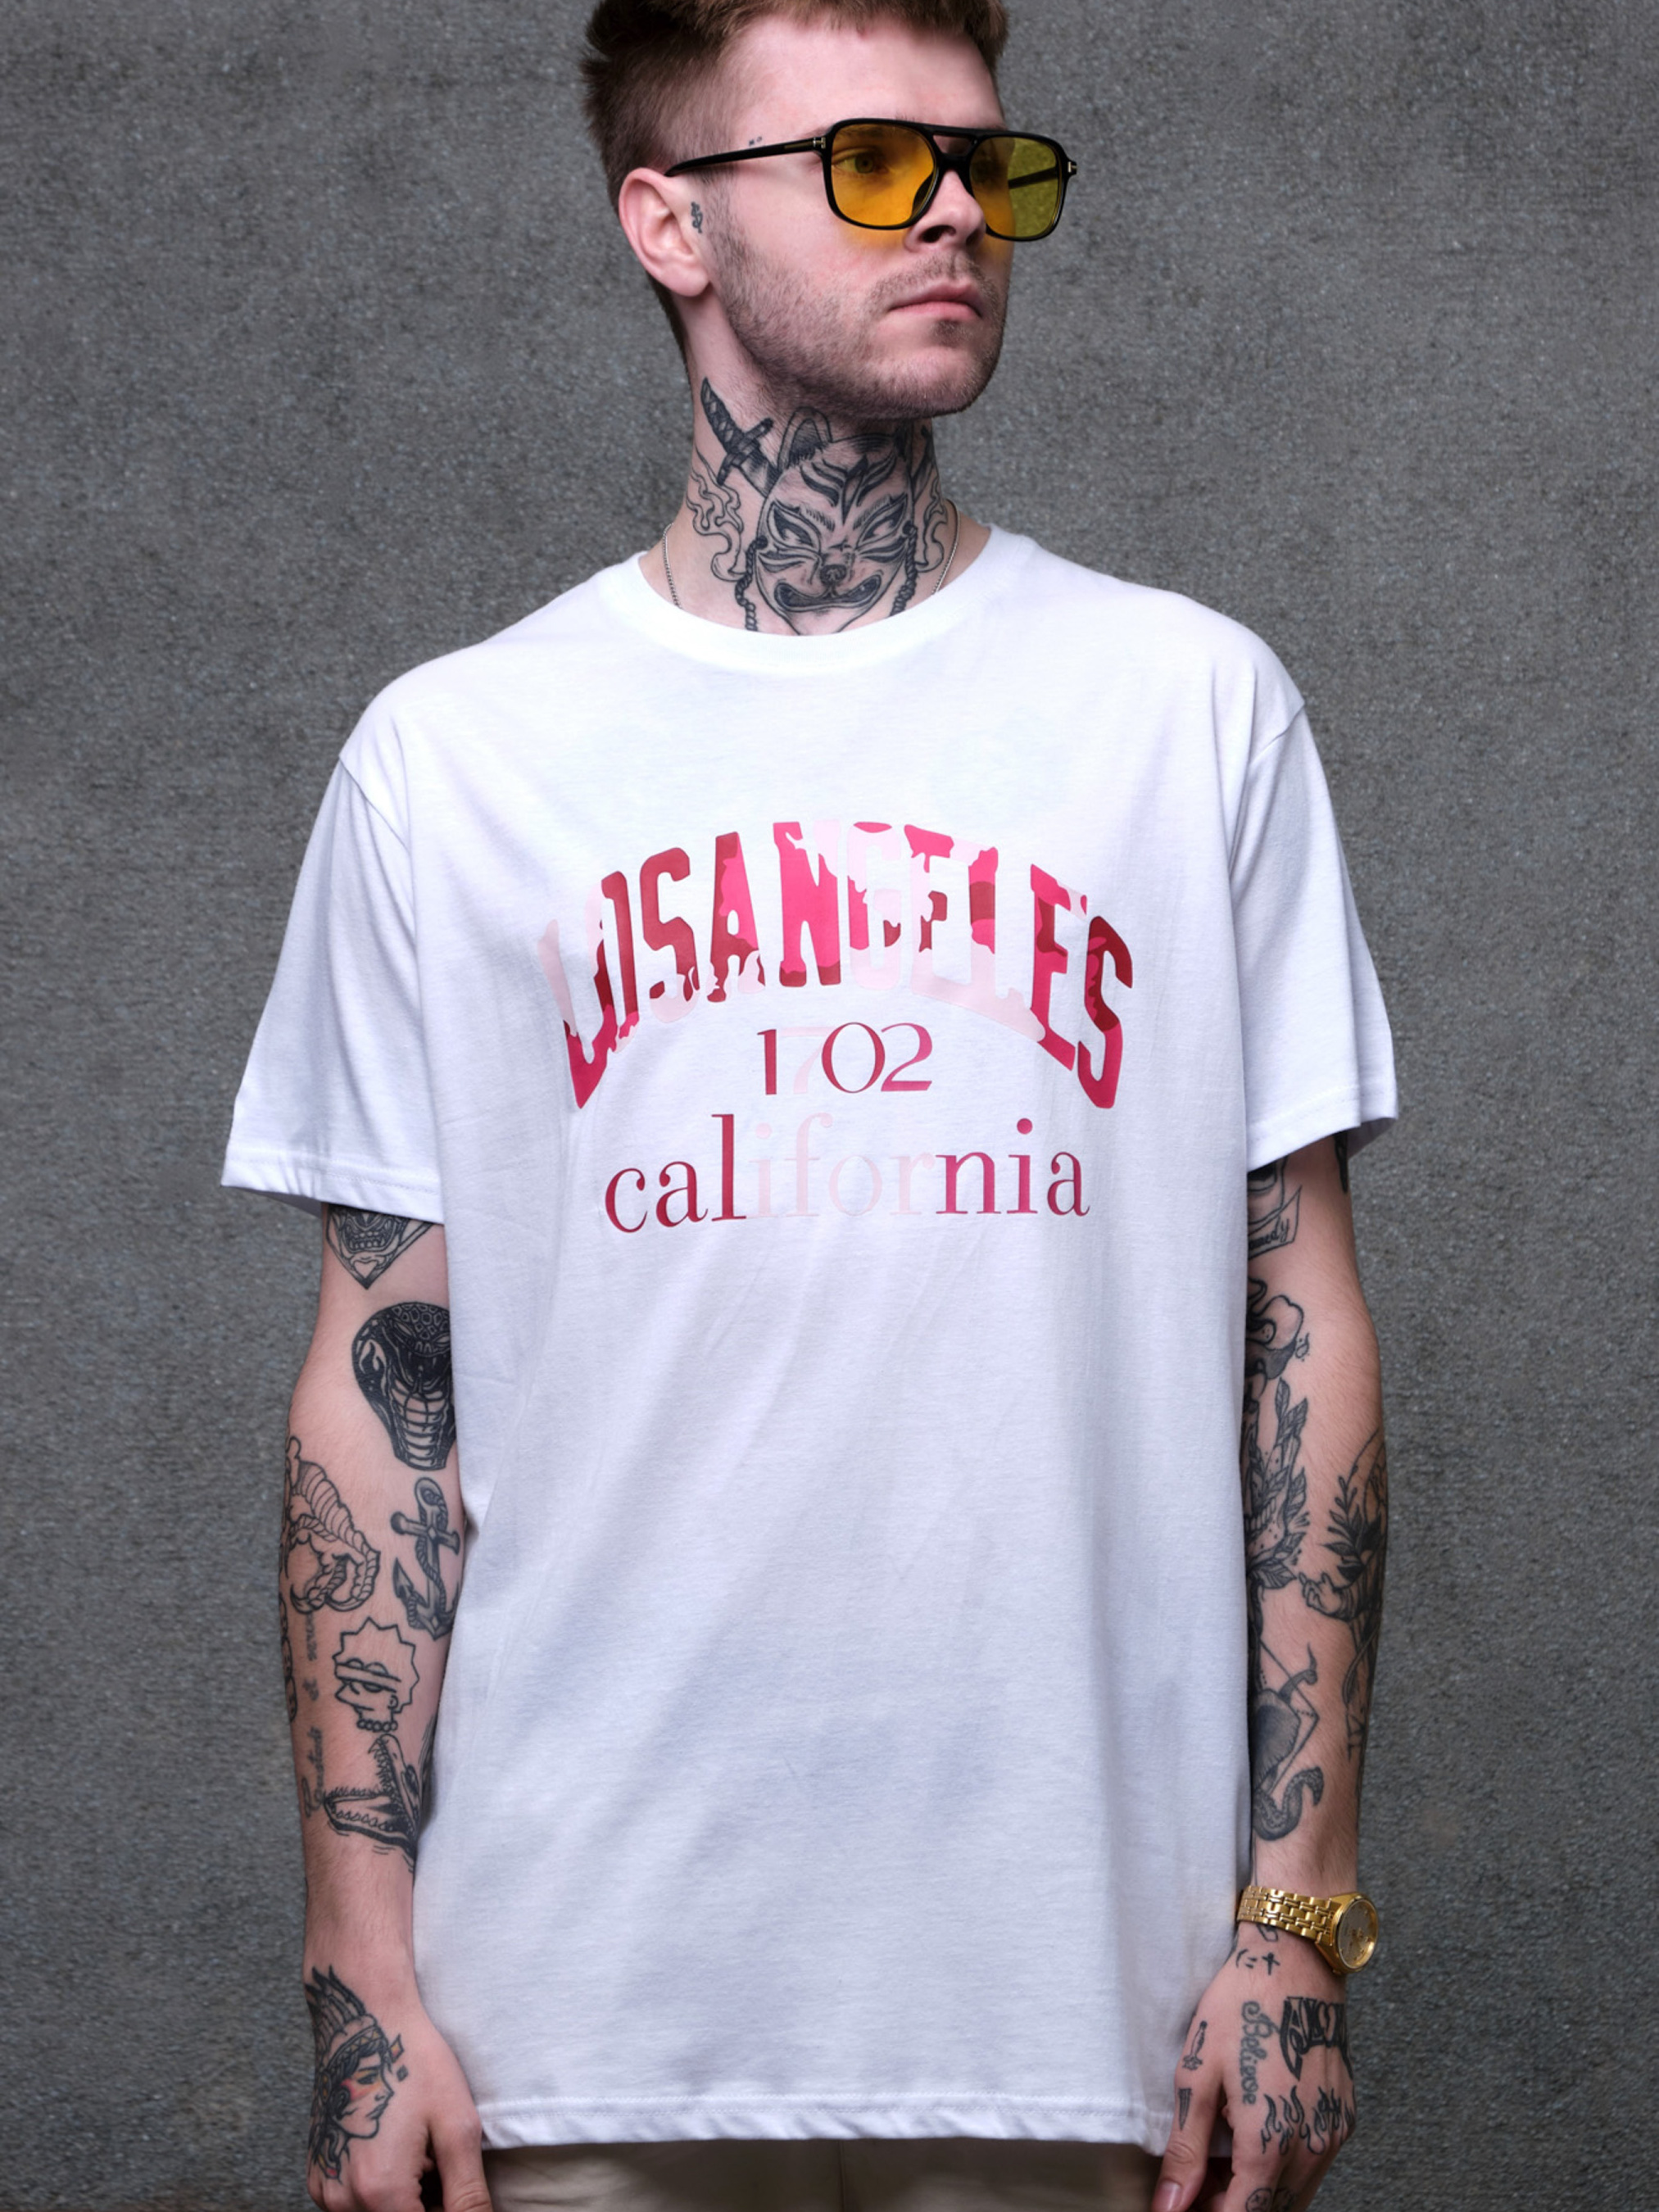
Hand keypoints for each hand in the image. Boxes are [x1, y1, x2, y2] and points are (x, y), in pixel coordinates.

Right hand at [303, 1963, 491, 2211]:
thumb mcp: (457, 2127)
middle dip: (428, 2207)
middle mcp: (342, 2200)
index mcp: (380, 2191)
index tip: (456, 2182)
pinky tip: (396, 2151)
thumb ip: (467, 2194)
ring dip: (405, 2202)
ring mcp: (324, 2190)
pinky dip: (381, 2192)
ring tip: (421, 2155)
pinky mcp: (317, 2177)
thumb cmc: (414, 2063)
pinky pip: (354, 2205)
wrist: (364, 2020)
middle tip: (441, 2164)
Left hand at [1153, 1927, 1355, 2211]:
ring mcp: (1333, 2136)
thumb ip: (1185, 2149)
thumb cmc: (1241, 2006)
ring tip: (1215, 2163)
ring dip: (1255, 2193)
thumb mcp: (1197, 2073)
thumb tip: (1170, 2206)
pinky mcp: (1343, 2120)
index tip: (1182, 2207)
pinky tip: (1249, 2143)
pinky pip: (1312, 2169)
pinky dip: (1280, 2172)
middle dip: (1228, 2207)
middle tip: (1192, 2183)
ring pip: (1294, 2197)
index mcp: (1270, 2142)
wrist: (1296, 1958)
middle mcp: (1311, 2149)